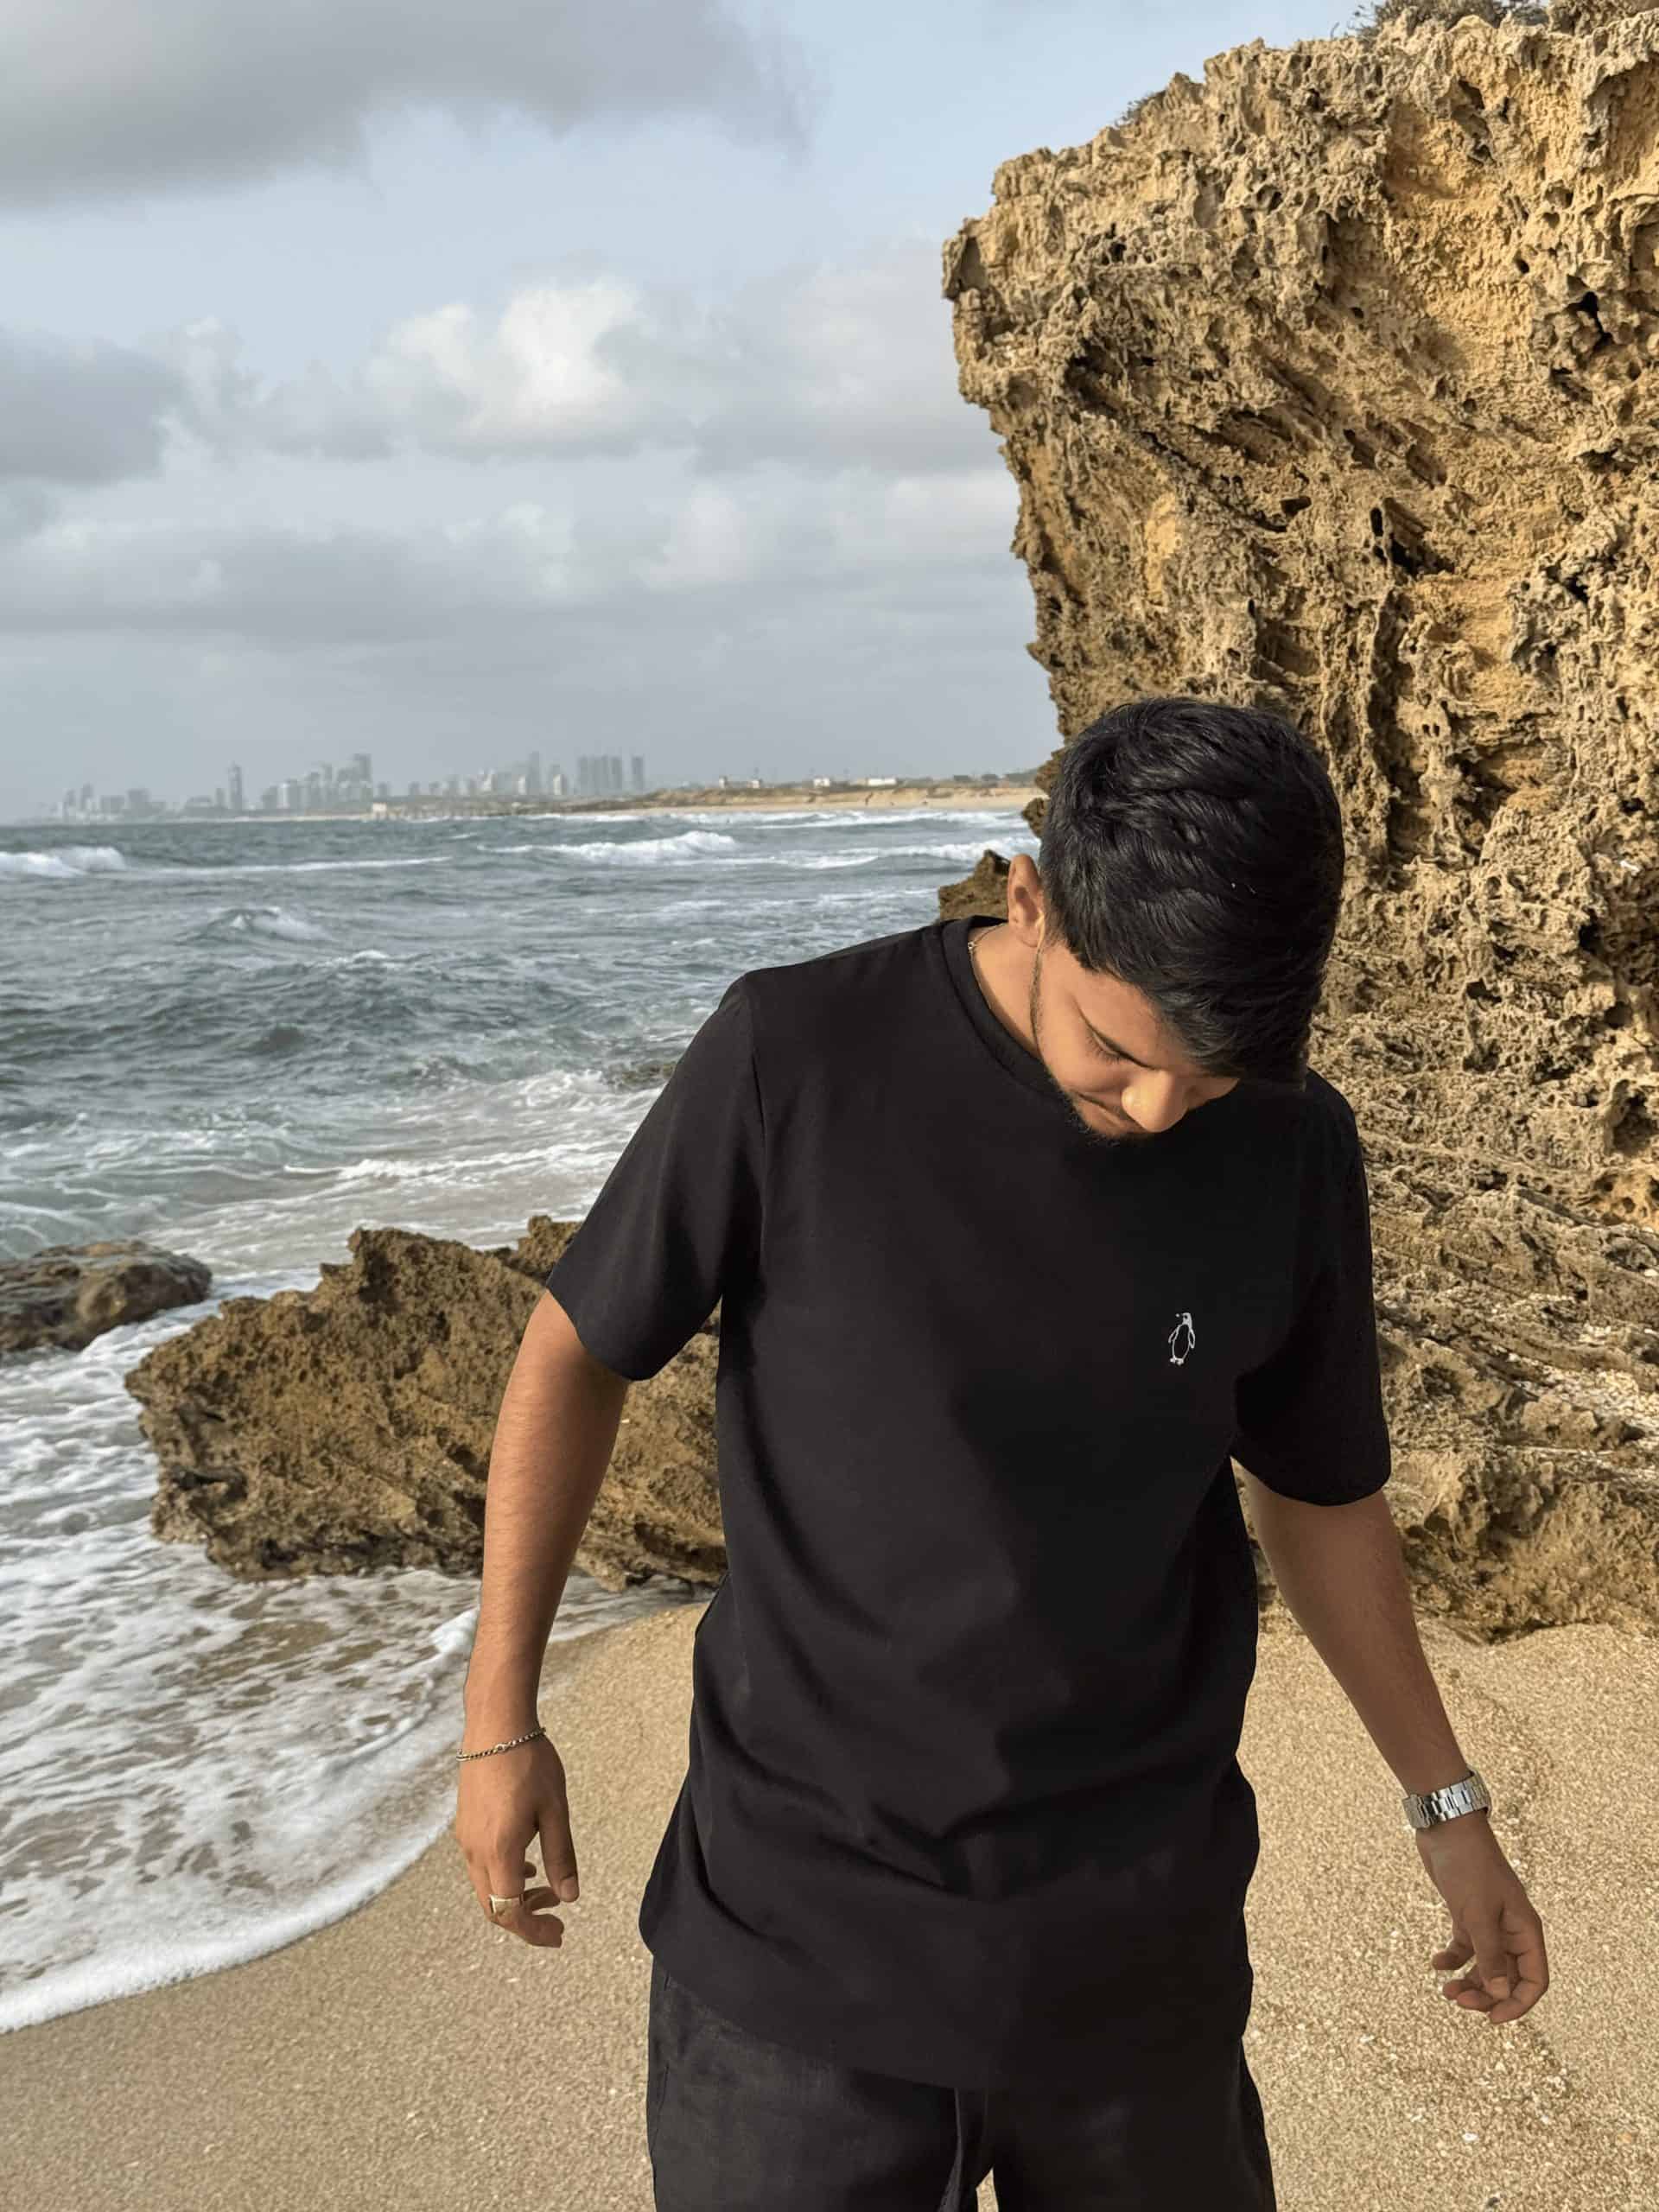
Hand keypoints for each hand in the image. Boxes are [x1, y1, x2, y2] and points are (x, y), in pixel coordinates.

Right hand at [454, 1731, 581, 1948]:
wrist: (496, 1725)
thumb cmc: (530, 1762)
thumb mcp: (555, 1810)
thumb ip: (561, 1857)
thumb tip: (570, 1897)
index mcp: (499, 1851)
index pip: (510, 1911)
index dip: (533, 1931)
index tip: (559, 1934)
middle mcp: (475, 1851)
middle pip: (493, 1906)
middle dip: (524, 1919)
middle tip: (557, 1917)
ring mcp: (465, 1838)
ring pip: (486, 1888)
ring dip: (514, 1898)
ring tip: (547, 1889)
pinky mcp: (465, 1824)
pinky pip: (480, 1866)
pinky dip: (503, 1877)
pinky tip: (528, 1864)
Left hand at [1414, 1812, 1548, 2023]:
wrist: (1446, 1828)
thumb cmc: (1468, 1866)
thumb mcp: (1478, 1914)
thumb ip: (1490, 1956)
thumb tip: (1499, 1995)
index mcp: (1526, 1931)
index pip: (1535, 1981)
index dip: (1518, 2004)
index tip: (1492, 2019)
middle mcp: (1512, 1931)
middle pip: (1509, 1979)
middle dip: (1487, 1997)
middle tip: (1458, 2001)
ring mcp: (1489, 1924)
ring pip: (1486, 1968)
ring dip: (1469, 1983)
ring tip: (1446, 1991)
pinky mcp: (1467, 1916)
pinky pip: (1465, 1949)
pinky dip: (1453, 1960)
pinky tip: (1436, 1963)